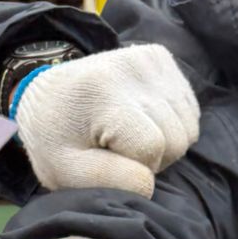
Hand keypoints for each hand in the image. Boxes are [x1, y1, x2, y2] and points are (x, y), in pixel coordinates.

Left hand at [16, 44, 199, 197]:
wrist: (47, 96)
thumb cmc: (56, 140)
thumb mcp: (65, 171)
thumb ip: (108, 181)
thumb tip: (148, 182)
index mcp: (103, 92)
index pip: (151, 147)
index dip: (137, 168)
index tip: (109, 160)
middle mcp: (131, 65)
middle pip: (176, 138)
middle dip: (153, 157)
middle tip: (118, 151)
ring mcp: (149, 57)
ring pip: (188, 127)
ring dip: (165, 142)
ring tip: (129, 137)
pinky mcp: (159, 56)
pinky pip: (189, 110)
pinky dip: (170, 123)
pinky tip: (141, 120)